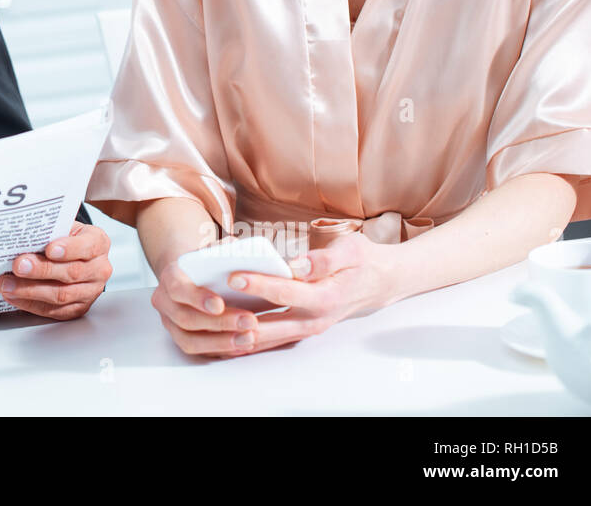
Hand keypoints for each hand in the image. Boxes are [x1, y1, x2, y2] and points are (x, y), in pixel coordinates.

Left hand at [0, 222, 111, 319]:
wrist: (74, 257)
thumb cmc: (65, 239)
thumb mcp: (63, 227)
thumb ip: (49, 230)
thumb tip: (20, 232)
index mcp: (97, 243)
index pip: (87, 246)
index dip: (69, 248)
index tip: (49, 249)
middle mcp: (98, 269)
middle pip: (71, 272)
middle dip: (41, 270)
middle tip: (18, 266)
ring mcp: (90, 292)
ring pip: (61, 295)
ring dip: (30, 290)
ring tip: (8, 284)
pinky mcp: (77, 309)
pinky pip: (53, 310)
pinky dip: (30, 304)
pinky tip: (14, 296)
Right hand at [151, 259, 265, 358]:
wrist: (189, 277)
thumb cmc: (203, 265)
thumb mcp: (211, 251)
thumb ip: (222, 249)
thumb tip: (238, 248)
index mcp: (170, 277)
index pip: (178, 288)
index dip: (197, 298)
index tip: (220, 304)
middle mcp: (165, 302)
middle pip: (186, 318)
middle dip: (219, 323)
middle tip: (249, 321)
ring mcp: (170, 323)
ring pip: (189, 340)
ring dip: (221, 342)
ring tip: (249, 338)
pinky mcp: (180, 338)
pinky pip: (198, 351)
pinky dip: (220, 351)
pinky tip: (241, 346)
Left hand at [216, 232, 401, 355]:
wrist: (381, 282)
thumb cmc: (362, 261)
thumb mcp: (351, 250)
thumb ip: (325, 259)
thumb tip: (298, 265)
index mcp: (326, 296)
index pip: (286, 292)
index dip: (259, 284)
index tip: (234, 276)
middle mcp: (316, 318)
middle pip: (271, 322)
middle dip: (239, 316)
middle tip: (211, 306)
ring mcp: (309, 328)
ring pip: (269, 337)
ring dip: (241, 334)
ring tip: (210, 327)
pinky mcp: (302, 330)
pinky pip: (273, 339)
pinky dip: (251, 339)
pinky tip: (226, 335)